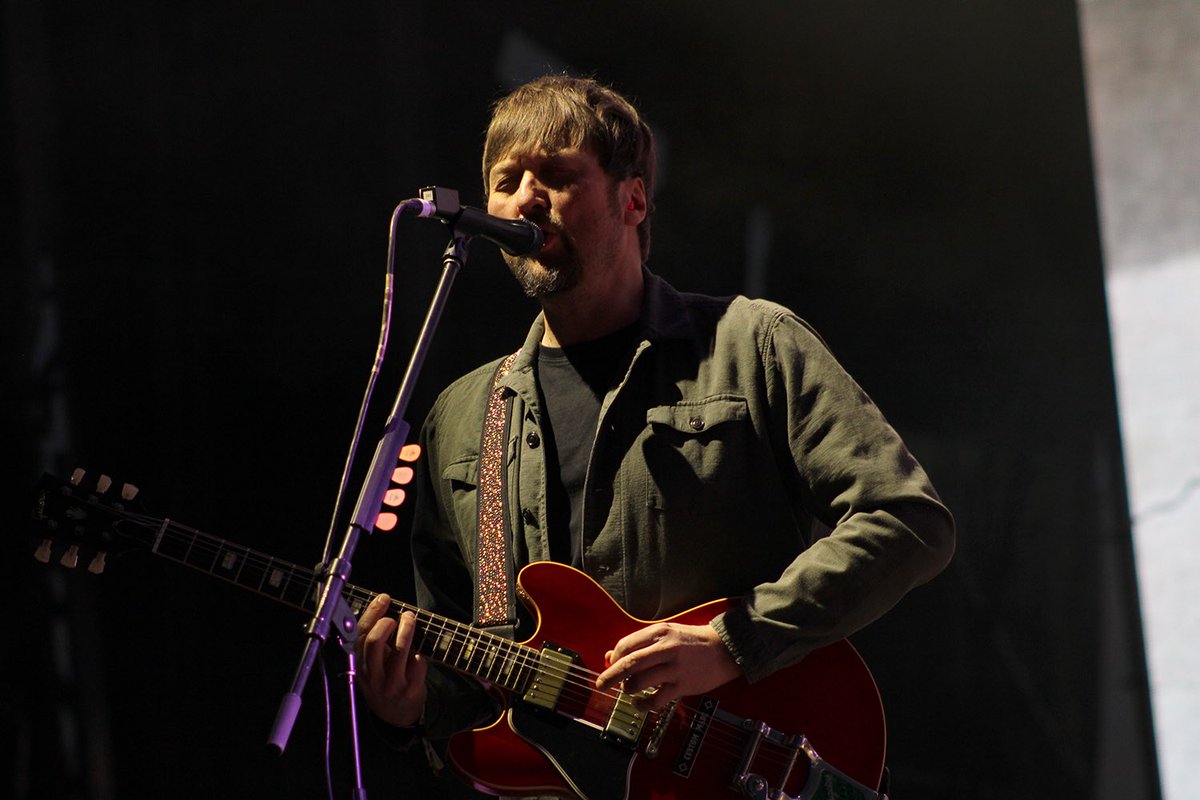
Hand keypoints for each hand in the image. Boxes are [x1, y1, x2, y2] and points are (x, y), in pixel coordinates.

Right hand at [355, 593, 427, 727]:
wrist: (395, 716)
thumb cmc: (384, 681)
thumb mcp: (371, 665)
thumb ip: (374, 642)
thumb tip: (384, 607)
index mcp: (360, 666)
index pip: (360, 635)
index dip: (372, 613)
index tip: (384, 598)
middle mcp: (372, 676)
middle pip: (374, 642)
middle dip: (387, 623)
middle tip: (398, 616)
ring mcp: (391, 684)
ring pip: (399, 651)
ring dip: (407, 630)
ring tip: (411, 619)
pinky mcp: (409, 690)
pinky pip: (417, 664)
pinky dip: (419, 654)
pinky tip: (419, 653)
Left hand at [595, 622, 740, 710]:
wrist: (724, 648)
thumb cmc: (692, 641)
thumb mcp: (666, 633)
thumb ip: (640, 643)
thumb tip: (611, 656)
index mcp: (660, 632)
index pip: (626, 645)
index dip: (615, 658)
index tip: (613, 665)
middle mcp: (666, 648)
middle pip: (629, 663)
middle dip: (610, 676)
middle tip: (601, 685)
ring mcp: (675, 668)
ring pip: (640, 682)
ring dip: (628, 690)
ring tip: (629, 691)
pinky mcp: (683, 685)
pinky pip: (656, 700)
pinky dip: (643, 705)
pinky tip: (640, 705)